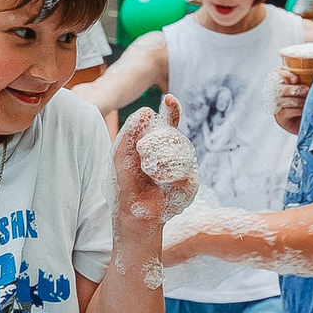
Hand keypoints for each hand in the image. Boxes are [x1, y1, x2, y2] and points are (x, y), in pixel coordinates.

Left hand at [114, 98, 197, 224]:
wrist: (132, 213)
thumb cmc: (126, 184)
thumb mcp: (120, 155)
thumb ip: (129, 131)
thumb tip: (147, 111)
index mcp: (159, 143)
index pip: (170, 121)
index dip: (172, 109)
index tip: (168, 99)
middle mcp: (176, 152)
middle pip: (173, 134)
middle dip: (154, 140)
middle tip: (141, 152)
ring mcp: (186, 167)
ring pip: (181, 151)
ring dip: (158, 158)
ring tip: (147, 170)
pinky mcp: (191, 183)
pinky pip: (183, 170)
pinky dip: (166, 173)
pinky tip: (158, 180)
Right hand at [270, 65, 308, 134]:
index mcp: (281, 79)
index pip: (275, 74)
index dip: (284, 76)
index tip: (296, 78)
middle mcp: (275, 92)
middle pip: (278, 89)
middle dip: (293, 89)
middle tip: (307, 90)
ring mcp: (276, 106)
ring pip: (283, 101)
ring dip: (298, 101)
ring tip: (308, 100)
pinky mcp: (281, 119)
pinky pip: (286, 113)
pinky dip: (297, 111)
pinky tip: (305, 110)